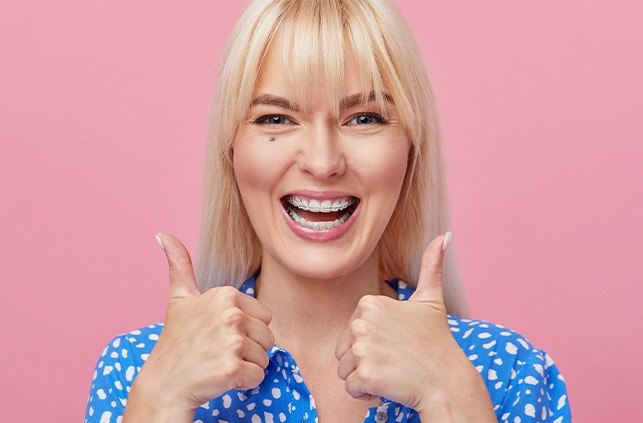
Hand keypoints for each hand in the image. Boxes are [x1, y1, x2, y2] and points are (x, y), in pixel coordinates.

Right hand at [127, 233, 274, 415]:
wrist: (164, 384)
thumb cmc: (177, 342)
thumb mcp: (179, 299)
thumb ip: (179, 265)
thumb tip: (163, 235)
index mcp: (225, 294)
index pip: (264, 317)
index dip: (245, 330)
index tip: (218, 334)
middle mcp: (231, 314)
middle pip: (267, 337)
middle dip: (248, 349)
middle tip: (218, 352)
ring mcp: (232, 341)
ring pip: (264, 357)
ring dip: (246, 366)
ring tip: (219, 364)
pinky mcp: (233, 367)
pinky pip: (258, 376)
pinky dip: (244, 383)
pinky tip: (221, 378)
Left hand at [334, 233, 493, 417]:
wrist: (447, 381)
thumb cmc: (437, 342)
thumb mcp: (431, 300)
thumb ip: (432, 266)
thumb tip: (444, 236)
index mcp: (370, 303)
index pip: (351, 330)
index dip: (370, 342)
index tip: (395, 343)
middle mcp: (362, 322)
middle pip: (344, 350)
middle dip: (364, 361)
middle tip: (393, 360)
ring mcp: (363, 348)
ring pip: (345, 371)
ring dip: (364, 378)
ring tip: (390, 373)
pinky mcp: (365, 374)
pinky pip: (350, 389)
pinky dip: (366, 394)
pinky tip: (387, 387)